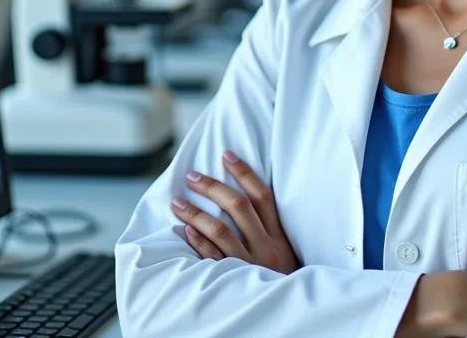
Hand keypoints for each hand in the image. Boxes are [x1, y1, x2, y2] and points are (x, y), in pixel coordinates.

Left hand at [170, 150, 300, 274]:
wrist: (290, 312)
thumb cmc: (282, 276)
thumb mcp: (285, 249)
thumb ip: (268, 226)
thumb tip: (242, 196)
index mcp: (279, 235)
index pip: (262, 195)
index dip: (244, 172)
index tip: (226, 155)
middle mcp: (265, 246)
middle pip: (239, 207)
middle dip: (213, 187)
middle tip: (192, 176)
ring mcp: (249, 264)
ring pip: (221, 231)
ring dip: (196, 213)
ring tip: (176, 202)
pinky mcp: (234, 280)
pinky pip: (213, 258)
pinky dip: (199, 243)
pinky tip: (186, 230)